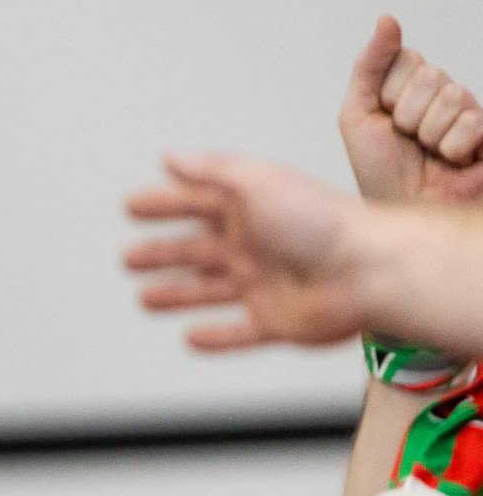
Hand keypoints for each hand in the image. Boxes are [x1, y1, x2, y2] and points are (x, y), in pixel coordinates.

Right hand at [124, 154, 370, 350]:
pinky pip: (239, 333)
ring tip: (145, 299)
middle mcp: (256, 247)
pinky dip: (215, 339)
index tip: (132, 206)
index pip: (195, 205)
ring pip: (208, 292)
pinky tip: (192, 339)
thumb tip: (172, 156)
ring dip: (176, 295)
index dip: (162, 205)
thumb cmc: (321, 223)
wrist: (367, 272)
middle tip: (128, 257)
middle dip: (160, 254)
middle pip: (196, 251)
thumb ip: (212, 169)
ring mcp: (265, 286)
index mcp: (251, 211)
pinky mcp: (276, 322)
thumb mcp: (258, 182)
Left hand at [340, 15, 482, 203]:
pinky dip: (452, 149)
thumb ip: (369, 66)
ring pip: (451, 97)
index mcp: (409, 84)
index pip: (405, 58)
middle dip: (407, 115)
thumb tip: (386, 20)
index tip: (383, 120)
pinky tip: (450, 161)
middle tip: (406, 141)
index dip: (387, 94)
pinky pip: (471, 123)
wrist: (400, 212)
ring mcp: (466, 111)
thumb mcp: (357, 115)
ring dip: (429, 135)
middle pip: (429, 75)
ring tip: (427, 154)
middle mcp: (441, 92)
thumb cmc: (379, 171)